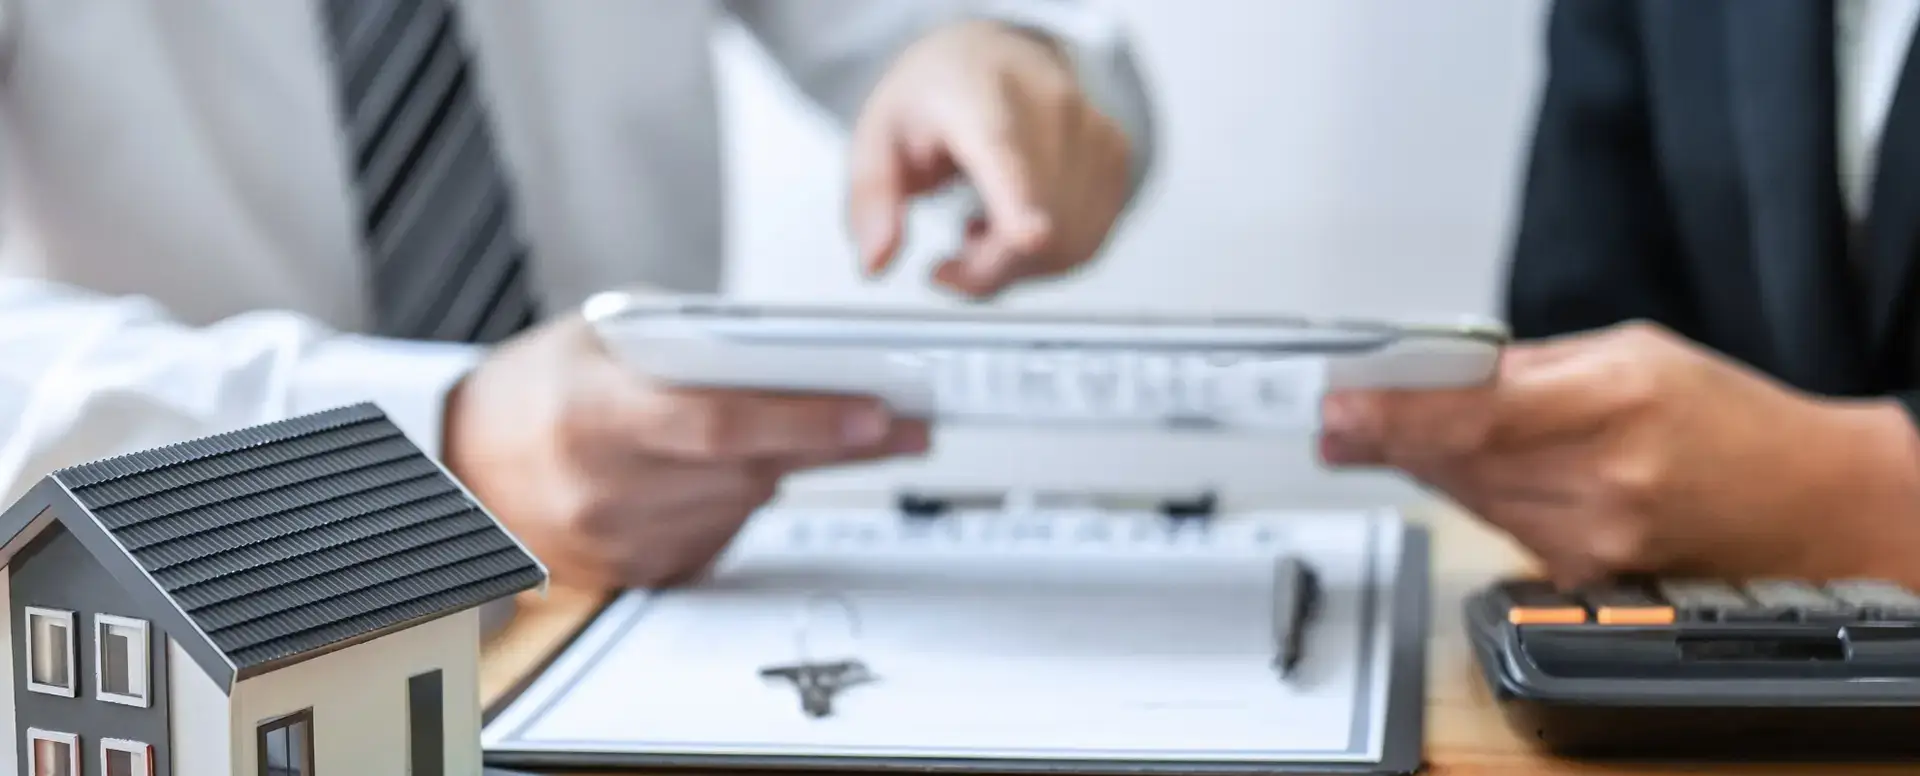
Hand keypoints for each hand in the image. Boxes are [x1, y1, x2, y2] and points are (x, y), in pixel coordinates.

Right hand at [441, 315, 929, 589]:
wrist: (462, 465)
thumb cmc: (538, 388)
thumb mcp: (601, 336)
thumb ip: (688, 342)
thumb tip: (792, 355)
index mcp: (591, 412)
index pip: (718, 422)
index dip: (803, 421)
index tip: (873, 411)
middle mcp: (603, 485)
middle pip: (749, 469)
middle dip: (835, 444)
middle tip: (903, 424)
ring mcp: (619, 539)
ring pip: (746, 503)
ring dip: (799, 469)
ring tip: (851, 434)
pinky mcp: (635, 571)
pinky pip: (721, 533)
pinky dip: (748, 497)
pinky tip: (760, 467)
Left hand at [848, 20, 1131, 298]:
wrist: (996, 57)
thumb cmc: (940, 97)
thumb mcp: (878, 138)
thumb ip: (871, 200)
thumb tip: (876, 261)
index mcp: (978, 96)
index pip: (1006, 153)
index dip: (1020, 202)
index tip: (1029, 235)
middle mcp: (1048, 107)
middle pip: (1035, 225)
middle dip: (986, 269)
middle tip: (949, 262)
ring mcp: (1092, 133)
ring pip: (1067, 244)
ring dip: (1017, 265)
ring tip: (983, 227)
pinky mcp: (1117, 161)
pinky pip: (1086, 242)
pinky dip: (1049, 255)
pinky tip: (1020, 222)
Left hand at [1318, 321, 1919, 587]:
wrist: (1810, 503)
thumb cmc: (1729, 419)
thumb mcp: (1634, 352)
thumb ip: (1531, 365)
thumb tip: (1438, 371)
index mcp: (1614, 403)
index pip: (1476, 413)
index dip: (1396, 414)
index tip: (1340, 408)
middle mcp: (1602, 479)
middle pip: (1458, 462)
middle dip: (1385, 439)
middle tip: (1334, 422)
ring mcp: (1595, 538)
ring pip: (1470, 496)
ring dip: (1424, 465)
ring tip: (1384, 435)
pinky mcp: (1588, 577)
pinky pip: (1502, 528)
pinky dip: (1476, 496)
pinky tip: (1470, 473)